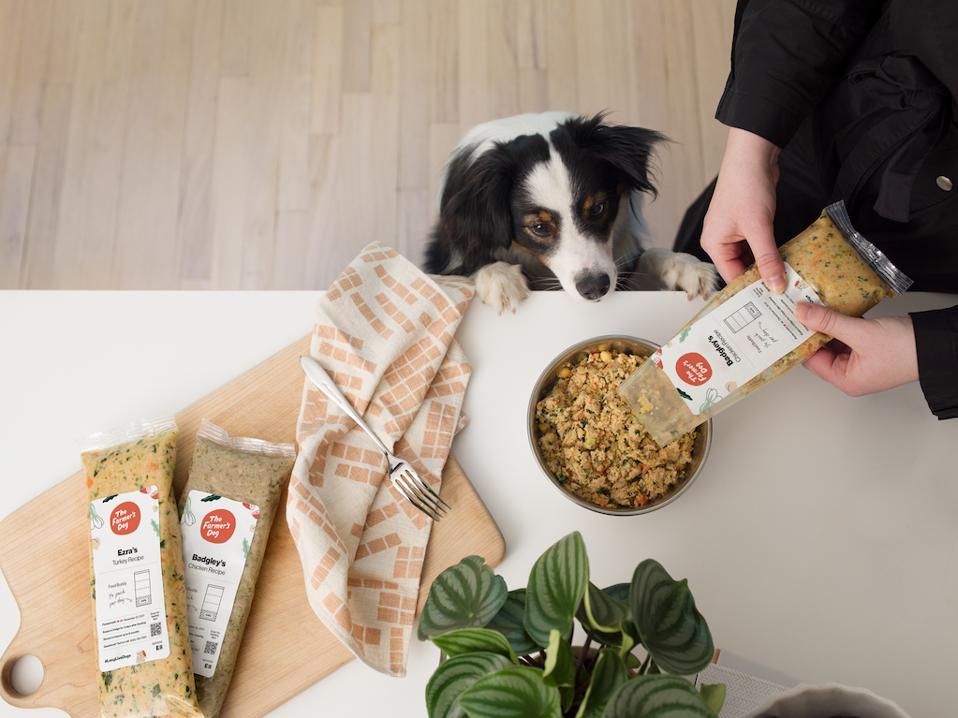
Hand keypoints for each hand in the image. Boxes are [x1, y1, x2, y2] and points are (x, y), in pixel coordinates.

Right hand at [701, 128, 785, 291]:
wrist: (753, 155)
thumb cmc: (746, 188)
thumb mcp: (759, 228)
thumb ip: (768, 259)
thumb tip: (776, 286)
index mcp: (714, 244)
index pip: (731, 276)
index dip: (751, 289)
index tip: (772, 303)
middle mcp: (721, 241)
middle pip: (741, 269)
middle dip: (761, 279)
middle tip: (783, 294)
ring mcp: (734, 232)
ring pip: (751, 258)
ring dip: (768, 265)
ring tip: (786, 281)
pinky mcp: (748, 224)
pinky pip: (758, 246)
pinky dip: (770, 252)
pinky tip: (784, 261)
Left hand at [795, 302, 918, 395]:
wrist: (938, 344)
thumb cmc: (905, 348)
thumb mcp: (861, 333)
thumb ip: (829, 322)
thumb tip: (801, 314)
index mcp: (846, 380)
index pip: (811, 360)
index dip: (800, 340)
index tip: (789, 322)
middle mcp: (851, 374)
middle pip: (821, 350)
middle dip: (812, 330)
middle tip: (799, 310)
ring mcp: (861, 361)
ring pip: (834, 340)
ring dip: (827, 324)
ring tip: (813, 306)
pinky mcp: (870, 348)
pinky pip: (848, 335)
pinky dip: (841, 323)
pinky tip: (834, 308)